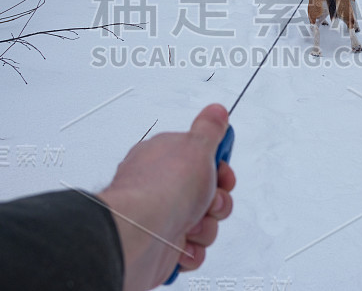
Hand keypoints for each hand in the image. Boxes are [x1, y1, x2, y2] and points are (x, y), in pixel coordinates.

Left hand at [98, 104, 235, 290]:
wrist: (140, 234)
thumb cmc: (162, 188)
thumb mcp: (196, 146)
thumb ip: (209, 129)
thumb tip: (216, 111)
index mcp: (164, 157)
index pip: (200, 158)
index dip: (218, 168)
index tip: (221, 172)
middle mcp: (160, 187)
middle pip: (207, 194)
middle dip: (217, 202)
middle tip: (208, 201)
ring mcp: (160, 217)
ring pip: (203, 224)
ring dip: (205, 228)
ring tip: (190, 225)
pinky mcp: (161, 247)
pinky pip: (191, 251)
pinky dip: (192, 251)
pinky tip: (181, 244)